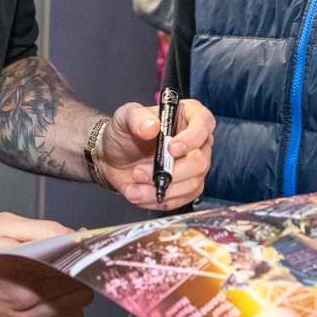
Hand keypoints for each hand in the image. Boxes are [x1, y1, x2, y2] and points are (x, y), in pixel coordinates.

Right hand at [0, 212, 92, 316]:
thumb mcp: (3, 225)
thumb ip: (44, 229)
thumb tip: (75, 235)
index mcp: (28, 274)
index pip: (80, 267)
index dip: (85, 253)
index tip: (83, 244)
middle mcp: (29, 303)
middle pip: (83, 289)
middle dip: (81, 271)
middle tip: (69, 258)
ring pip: (77, 308)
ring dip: (74, 291)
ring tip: (59, 275)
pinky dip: (64, 307)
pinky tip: (49, 291)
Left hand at [98, 99, 214, 210]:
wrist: (112, 158)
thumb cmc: (123, 133)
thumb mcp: (124, 117)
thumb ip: (137, 118)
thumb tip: (152, 127)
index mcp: (188, 117)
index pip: (204, 124)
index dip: (192, 138)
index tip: (171, 148)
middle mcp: (196, 142)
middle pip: (200, 161)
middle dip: (170, 172)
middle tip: (140, 172)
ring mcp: (192, 166)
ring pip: (192, 184)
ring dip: (160, 188)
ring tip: (134, 185)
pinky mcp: (186, 187)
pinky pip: (182, 199)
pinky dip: (158, 199)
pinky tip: (138, 194)